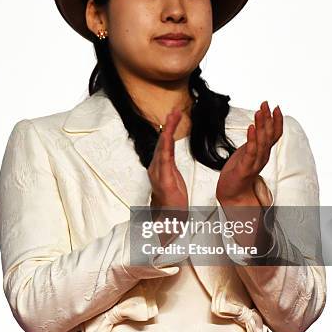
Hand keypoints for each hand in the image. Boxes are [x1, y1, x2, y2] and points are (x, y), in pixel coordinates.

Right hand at [148, 107, 188, 244]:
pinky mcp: (164, 179)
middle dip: (168, 125)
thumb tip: (167, 155)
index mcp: (160, 167)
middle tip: (174, 111)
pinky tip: (168, 135)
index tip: (174, 116)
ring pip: (163, 147)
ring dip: (168, 131)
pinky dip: (166, 145)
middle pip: (163, 142)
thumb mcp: (173, 181)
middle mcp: (157, 168)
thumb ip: (169, 167)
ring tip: (173, 116)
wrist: (168, 221)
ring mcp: (159, 173)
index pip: (165, 144)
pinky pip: (165, 159)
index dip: (169, 129)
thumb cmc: (171, 202)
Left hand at [216, 101, 282, 203]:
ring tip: (259, 112)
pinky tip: (251, 128)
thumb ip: (254, 141)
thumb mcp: (247, 152)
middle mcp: (263, 157)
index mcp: (264, 152)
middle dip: (268, 118)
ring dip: (261, 125)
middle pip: (269, 135)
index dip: (277, 121)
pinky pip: (250, 152)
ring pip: (262, 142)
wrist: (231, 193)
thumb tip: (256, 126)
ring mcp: (255, 163)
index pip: (274, 134)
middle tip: (266, 104)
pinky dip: (251, 139)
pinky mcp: (245, 168)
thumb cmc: (238, 172)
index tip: (275, 107)